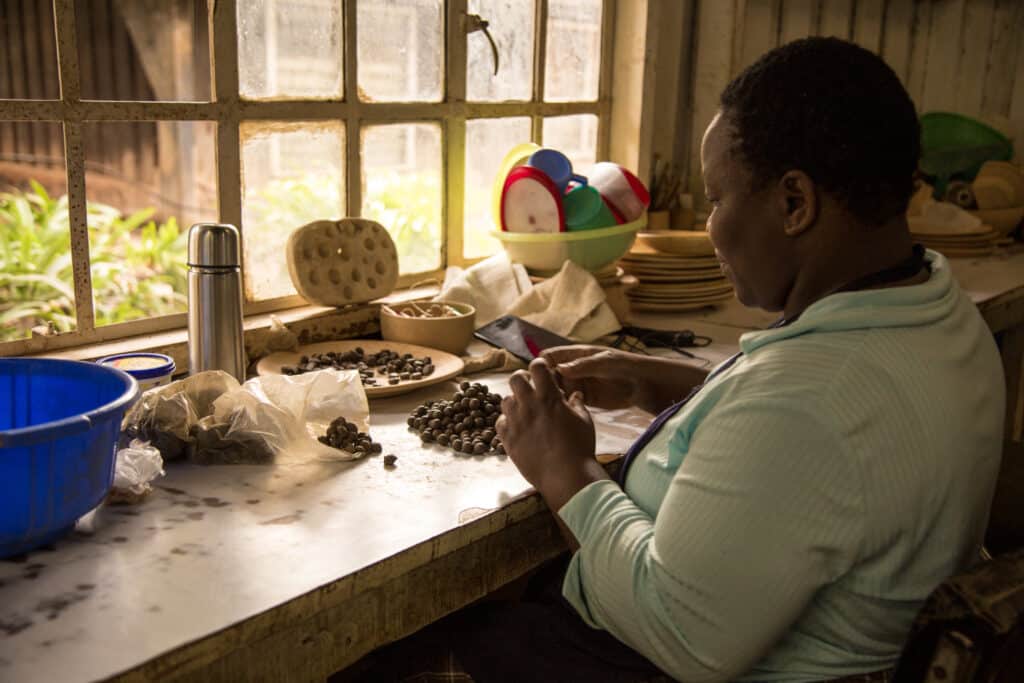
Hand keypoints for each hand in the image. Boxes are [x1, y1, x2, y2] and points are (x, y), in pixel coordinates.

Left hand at [496, 358, 606, 509]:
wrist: (566, 476)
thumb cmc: (580, 448)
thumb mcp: (585, 421)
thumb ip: (577, 404)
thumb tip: (575, 394)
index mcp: (549, 397)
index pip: (537, 366)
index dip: (540, 366)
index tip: (543, 372)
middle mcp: (529, 406)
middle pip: (515, 378)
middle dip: (523, 380)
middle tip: (531, 390)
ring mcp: (516, 422)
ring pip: (505, 400)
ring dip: (515, 402)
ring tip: (526, 412)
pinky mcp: (508, 439)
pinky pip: (500, 423)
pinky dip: (507, 422)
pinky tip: (518, 428)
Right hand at [541, 345, 654, 411]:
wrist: (642, 384)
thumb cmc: (624, 366)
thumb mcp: (604, 363)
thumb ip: (583, 365)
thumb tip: (560, 369)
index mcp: (574, 354)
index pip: (549, 356)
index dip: (541, 365)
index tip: (538, 378)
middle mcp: (572, 369)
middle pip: (548, 374)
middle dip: (543, 383)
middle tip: (543, 396)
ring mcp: (576, 384)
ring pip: (555, 389)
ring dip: (551, 396)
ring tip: (553, 406)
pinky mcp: (582, 399)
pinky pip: (566, 402)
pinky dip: (562, 406)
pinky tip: (563, 412)